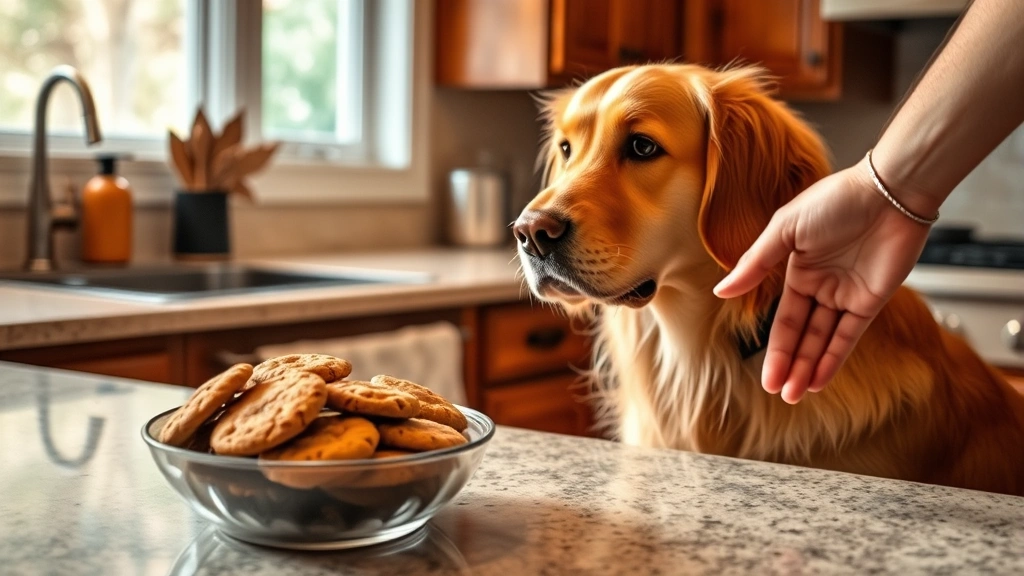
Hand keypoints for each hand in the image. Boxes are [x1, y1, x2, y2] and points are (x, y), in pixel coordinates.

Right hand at [713, 158, 931, 403]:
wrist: (888, 192)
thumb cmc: (836, 199)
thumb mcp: (784, 230)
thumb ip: (755, 265)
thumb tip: (721, 291)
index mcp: (798, 270)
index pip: (784, 319)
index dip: (774, 349)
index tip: (764, 377)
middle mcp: (822, 287)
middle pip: (802, 335)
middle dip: (790, 365)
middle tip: (778, 393)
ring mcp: (847, 295)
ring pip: (824, 340)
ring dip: (809, 367)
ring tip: (795, 394)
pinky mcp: (872, 300)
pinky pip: (850, 335)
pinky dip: (835, 358)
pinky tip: (819, 378)